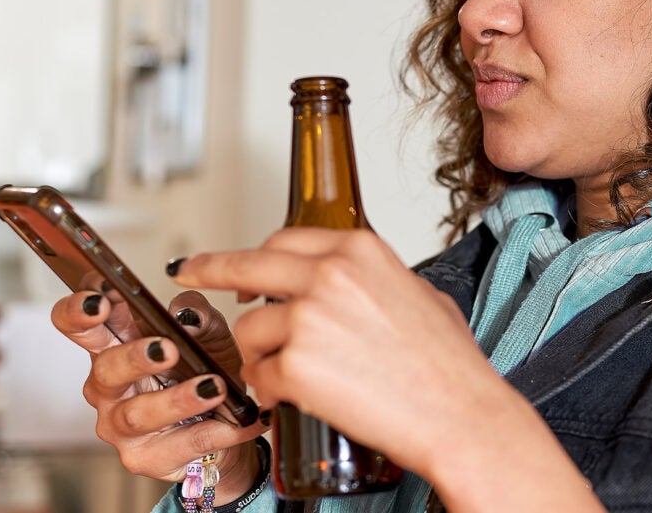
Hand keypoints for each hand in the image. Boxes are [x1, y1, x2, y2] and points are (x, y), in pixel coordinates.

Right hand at [50, 289, 266, 498]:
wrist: (231, 424)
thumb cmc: (207, 369)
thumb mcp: (210, 333)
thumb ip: (198, 314)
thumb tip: (186, 315)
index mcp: (116, 345)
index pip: (81, 323)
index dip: (79, 311)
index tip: (99, 302)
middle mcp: (109, 386)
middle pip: (105, 368)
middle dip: (134, 357)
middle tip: (167, 349)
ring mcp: (121, 424)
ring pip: (139, 413)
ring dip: (178, 399)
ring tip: (213, 387)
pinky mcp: (144, 458)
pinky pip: (181, 443)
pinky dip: (217, 430)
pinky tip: (242, 422)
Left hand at [173, 228, 604, 511]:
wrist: (459, 413)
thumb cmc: (448, 365)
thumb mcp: (419, 294)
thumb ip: (374, 280)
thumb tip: (351, 287)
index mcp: (360, 250)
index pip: (285, 239)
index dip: (255, 255)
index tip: (233, 262)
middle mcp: (330, 274)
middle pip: (247, 264)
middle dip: (211, 269)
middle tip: (192, 274)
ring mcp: (308, 318)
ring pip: (249, 331)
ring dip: (260, 356)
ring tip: (293, 377)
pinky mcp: (295, 365)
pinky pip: (257, 377)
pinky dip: (269, 393)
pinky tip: (296, 399)